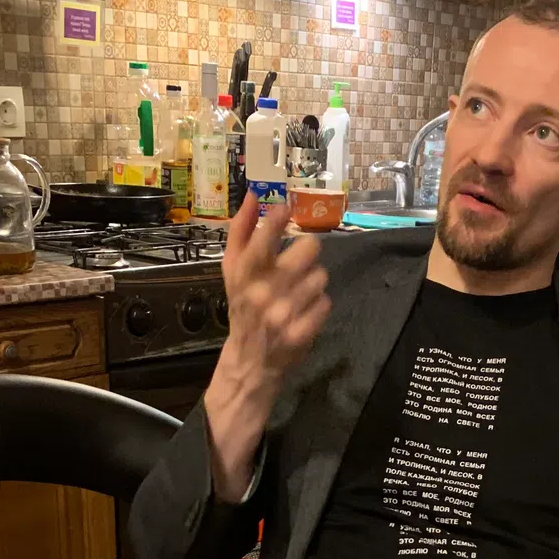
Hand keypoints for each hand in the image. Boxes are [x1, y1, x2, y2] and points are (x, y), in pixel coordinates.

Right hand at [204, 201, 330, 501]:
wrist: (248, 363)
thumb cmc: (242, 309)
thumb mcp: (232, 271)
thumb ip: (240, 231)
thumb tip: (253, 195)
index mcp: (243, 275)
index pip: (262, 238)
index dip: (277, 219)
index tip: (285, 208)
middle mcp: (261, 294)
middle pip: (308, 251)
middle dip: (308, 255)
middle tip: (300, 263)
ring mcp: (282, 316)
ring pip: (321, 277)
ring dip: (315, 282)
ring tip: (300, 293)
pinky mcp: (300, 334)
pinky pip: (326, 303)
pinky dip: (319, 306)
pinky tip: (306, 312)